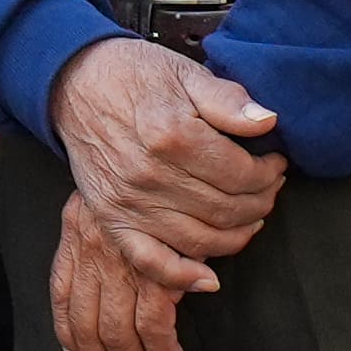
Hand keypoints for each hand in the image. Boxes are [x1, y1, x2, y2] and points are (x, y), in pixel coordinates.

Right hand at [48, 36, 285, 278]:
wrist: (75, 83)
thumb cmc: (135, 76)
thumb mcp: (186, 73)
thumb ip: (228, 100)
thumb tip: (267, 122)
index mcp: (173, 135)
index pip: (242, 174)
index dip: (269, 173)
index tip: (275, 164)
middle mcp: (151, 175)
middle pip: (227, 210)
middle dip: (260, 202)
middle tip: (268, 189)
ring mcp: (129, 202)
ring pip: (202, 240)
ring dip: (237, 235)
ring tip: (249, 216)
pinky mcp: (111, 217)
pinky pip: (150, 261)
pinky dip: (182, 276)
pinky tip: (209, 278)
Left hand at [48, 195, 194, 350]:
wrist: (149, 146)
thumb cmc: (134, 182)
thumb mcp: (100, 205)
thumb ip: (90, 247)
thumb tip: (90, 287)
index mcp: (74, 238)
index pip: (62, 300)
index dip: (69, 338)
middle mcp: (91, 253)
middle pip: (87, 327)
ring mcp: (122, 262)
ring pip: (117, 333)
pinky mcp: (157, 268)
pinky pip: (152, 324)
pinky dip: (161, 349)